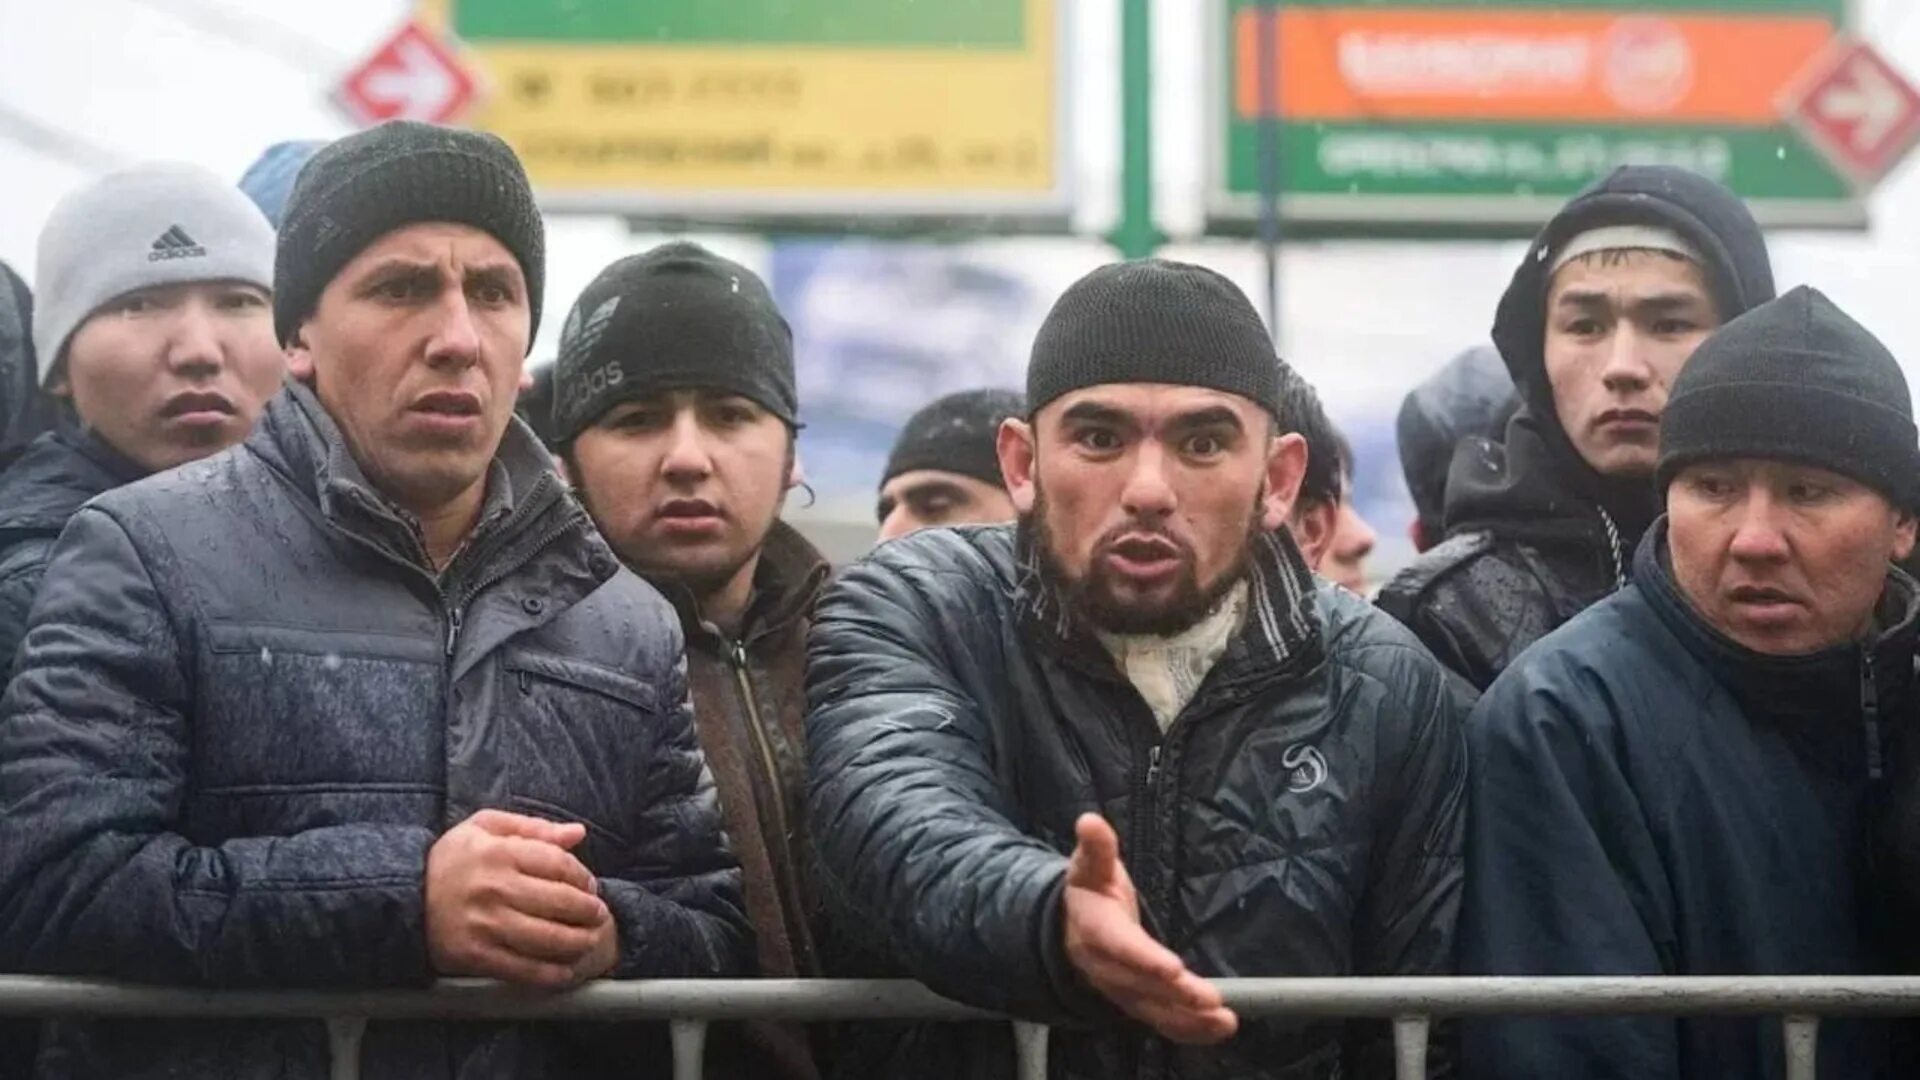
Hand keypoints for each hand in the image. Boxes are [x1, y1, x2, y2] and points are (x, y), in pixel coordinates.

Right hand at [426, 809, 612, 988]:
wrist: (402, 897)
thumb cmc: (451, 859)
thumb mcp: (486, 827)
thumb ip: (534, 828)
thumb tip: (578, 834)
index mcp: (499, 852)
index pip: (558, 864)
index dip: (582, 877)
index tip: (590, 886)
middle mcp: (494, 888)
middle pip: (559, 902)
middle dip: (588, 911)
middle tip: (598, 915)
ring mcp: (484, 925)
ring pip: (546, 938)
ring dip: (577, 943)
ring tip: (588, 941)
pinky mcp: (474, 955)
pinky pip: (522, 969)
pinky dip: (549, 974)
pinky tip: (564, 972)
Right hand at [1062, 813, 1237, 1044]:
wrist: (1067, 928)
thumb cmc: (1089, 892)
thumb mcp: (1089, 865)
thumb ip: (1096, 847)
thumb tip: (1090, 821)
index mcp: (1094, 929)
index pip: (1119, 947)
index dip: (1144, 960)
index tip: (1173, 968)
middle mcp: (1105, 967)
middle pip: (1139, 985)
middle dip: (1175, 995)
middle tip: (1210, 998)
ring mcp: (1120, 990)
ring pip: (1153, 1010)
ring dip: (1189, 1019)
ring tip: (1224, 1020)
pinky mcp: (1137, 1002)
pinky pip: (1162, 1020)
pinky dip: (1191, 1029)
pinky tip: (1220, 1028)